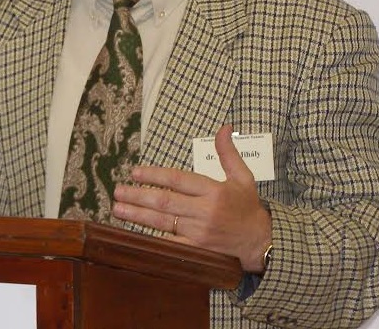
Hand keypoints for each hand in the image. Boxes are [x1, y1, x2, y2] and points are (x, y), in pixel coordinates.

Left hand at [112, 124, 271, 270]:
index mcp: (214, 191)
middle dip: (138, 196)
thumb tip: (224, 128)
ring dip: (138, 215)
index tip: (135, 172)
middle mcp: (205, 212)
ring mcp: (199, 233)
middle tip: (118, 191)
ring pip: (163, 222)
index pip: (178, 180)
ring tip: (118, 208)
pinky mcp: (197, 250)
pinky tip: (134, 233)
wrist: (260, 241)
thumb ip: (228, 153)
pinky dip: (151, 239)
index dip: (155, 176)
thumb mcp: (243, 176)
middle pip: (166, 202)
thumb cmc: (248, 207)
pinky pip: (171, 244)